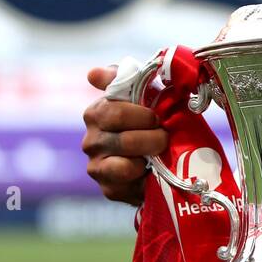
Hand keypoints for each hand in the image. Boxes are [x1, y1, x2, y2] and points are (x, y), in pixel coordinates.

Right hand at [81, 65, 167, 205]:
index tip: (157, 117)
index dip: (143, 116)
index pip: (114, 112)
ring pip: (125, 163)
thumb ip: (124, 79)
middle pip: (124, 139)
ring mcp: (96, 165)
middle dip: (153, 137)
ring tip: (161, 152)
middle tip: (165, 136)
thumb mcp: (148, 97)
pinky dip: (144, 175)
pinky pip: (127, 181)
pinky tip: (150, 170)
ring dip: (150, 155)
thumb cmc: (157, 124)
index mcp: (98, 113)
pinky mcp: (108, 187)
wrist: (169, 162)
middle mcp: (91, 139)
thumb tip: (92, 74)